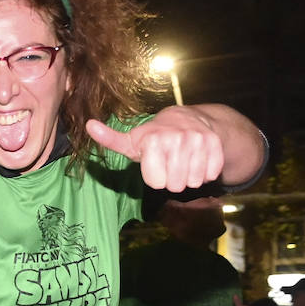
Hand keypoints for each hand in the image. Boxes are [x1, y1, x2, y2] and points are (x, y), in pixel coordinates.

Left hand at [85, 107, 222, 190]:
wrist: (189, 119)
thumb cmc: (155, 137)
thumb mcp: (132, 140)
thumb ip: (111, 139)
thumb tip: (89, 125)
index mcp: (154, 139)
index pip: (156, 183)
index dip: (155, 177)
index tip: (155, 162)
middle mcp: (176, 137)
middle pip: (175, 186)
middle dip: (172, 179)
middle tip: (170, 163)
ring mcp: (198, 140)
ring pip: (194, 182)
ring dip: (189, 176)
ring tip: (183, 160)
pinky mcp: (215, 144)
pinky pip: (211, 175)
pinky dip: (205, 172)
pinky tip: (198, 159)